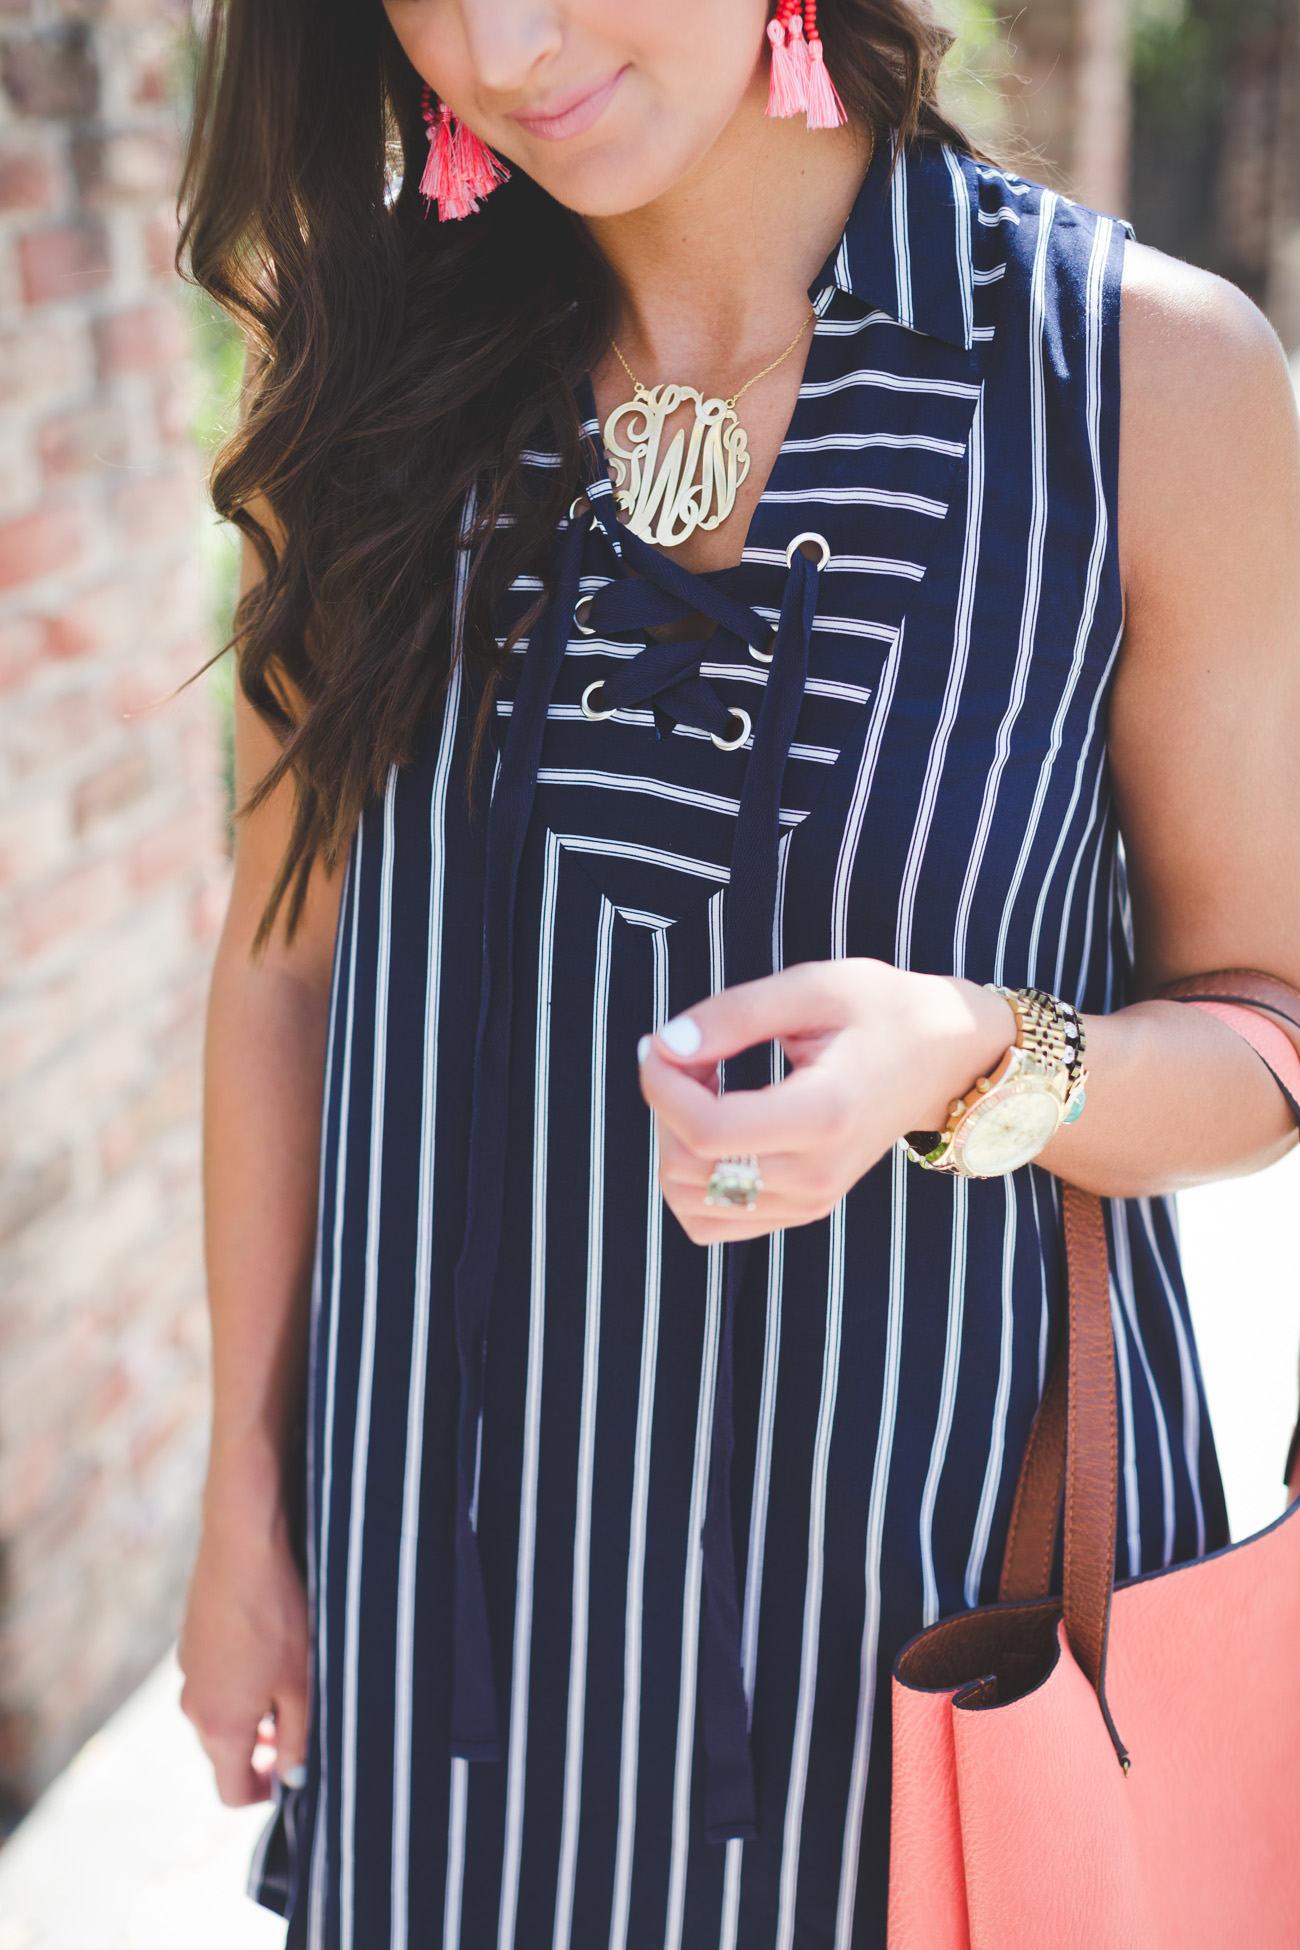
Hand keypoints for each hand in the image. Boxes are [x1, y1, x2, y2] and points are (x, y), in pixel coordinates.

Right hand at [179, 1463, 309, 1805]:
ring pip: (218, 1712)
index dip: (264, 1794)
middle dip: (259, 1753)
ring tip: (290, 1683)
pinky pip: (214, 1677)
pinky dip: (238, 1680)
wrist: (243, 1545)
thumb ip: (298, 1739)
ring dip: (250, 1713)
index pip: (231, 1790)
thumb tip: (293, 1778)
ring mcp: (187, 1669)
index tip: (292, 1779)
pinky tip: (268, 1648)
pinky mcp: (190, 1638)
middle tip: (298, 1731)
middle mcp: (193, 1705)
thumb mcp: (303, 1684)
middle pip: (223, 1753)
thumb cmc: (280, 1616)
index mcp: (220, 1726)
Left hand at [638, 958, 1014, 1243]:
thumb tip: (663, 1045)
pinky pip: (712, 1219)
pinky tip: (714, 1124)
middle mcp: (817, 1175)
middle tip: (689, 1052)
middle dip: (664, 1107)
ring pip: (690, 1203)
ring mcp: (810, 1202)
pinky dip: (692, 1176)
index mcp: (824, 1115)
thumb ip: (734, 1014)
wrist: (943, 1056)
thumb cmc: (881, 1010)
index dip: (661, 1085)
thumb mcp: (812, 987)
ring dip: (673, 1141)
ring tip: (704, 1088)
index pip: (707, 1132)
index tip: (661, 1041)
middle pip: (688, 1170)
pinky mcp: (803, 1209)